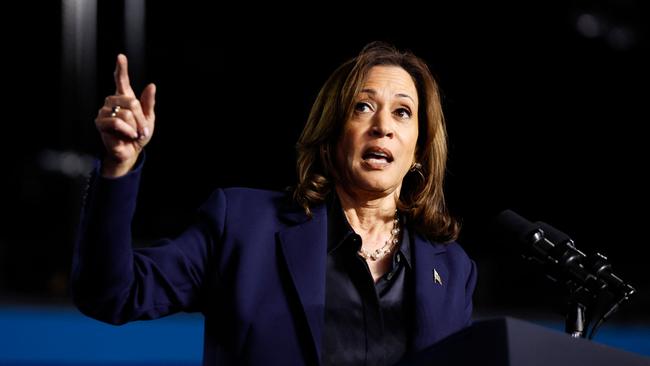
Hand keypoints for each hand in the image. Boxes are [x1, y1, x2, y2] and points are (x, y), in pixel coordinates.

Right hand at [95, 54, 155, 176]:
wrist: (132, 151)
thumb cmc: (139, 134)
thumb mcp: (149, 119)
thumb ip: (148, 103)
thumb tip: (151, 85)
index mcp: (125, 98)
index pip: (121, 80)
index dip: (121, 69)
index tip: (121, 57)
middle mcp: (112, 101)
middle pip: (131, 101)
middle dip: (141, 117)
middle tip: (142, 129)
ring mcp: (104, 111)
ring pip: (125, 113)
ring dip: (135, 126)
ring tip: (134, 134)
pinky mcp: (100, 122)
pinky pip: (117, 122)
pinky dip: (127, 130)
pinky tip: (128, 135)